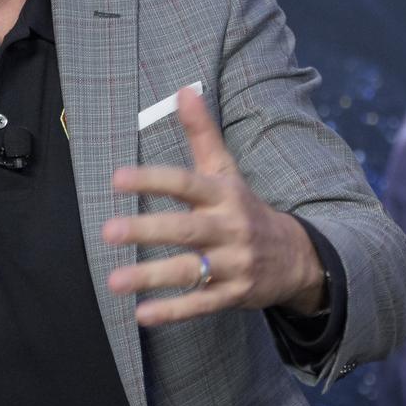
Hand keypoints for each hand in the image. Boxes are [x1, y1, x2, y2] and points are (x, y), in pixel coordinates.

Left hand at [103, 87, 325, 325]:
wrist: (298, 257)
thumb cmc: (246, 208)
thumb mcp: (226, 170)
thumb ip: (202, 133)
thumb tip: (184, 90)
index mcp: (224, 195)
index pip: (186, 183)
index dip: (153, 179)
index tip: (117, 178)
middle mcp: (229, 229)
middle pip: (185, 230)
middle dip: (146, 231)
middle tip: (107, 231)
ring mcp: (233, 264)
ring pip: (191, 271)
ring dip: (151, 277)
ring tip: (113, 281)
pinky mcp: (234, 295)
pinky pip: (201, 305)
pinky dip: (173, 311)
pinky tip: (142, 315)